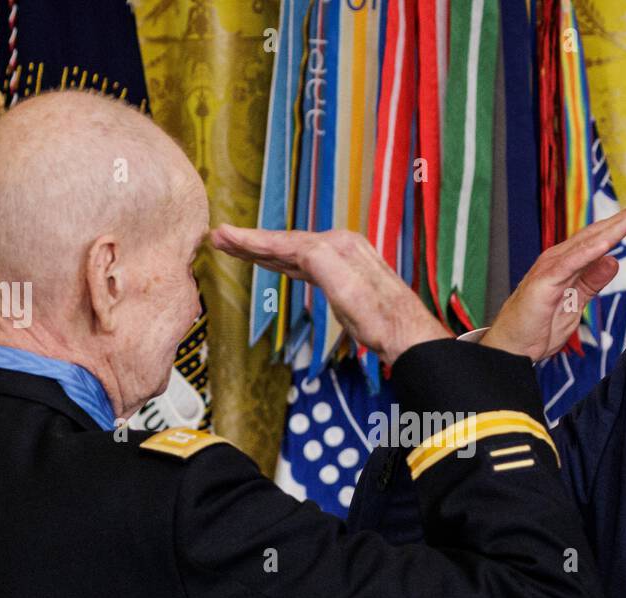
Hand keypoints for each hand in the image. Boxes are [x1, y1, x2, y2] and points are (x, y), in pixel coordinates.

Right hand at [209, 225, 449, 363]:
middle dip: (251, 241)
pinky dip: (283, 260)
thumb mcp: (346, 288)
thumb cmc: (379, 318)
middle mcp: (340, 245)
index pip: (285, 241)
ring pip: (293, 251)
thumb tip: (297, 247)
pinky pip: (304, 263)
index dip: (252, 240)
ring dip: (263, 249)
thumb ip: (320, 262)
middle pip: (286, 242)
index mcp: (337, 246)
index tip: (222, 234)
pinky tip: (272, 261)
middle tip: (219, 237)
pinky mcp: (342, 275)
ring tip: (235, 246)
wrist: (406, 335)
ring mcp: (342, 259)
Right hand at [483, 205, 625, 361]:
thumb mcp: (576, 303)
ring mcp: (550, 268)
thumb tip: (613, 261)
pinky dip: (590, 251)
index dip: (620, 227)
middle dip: (622, 221)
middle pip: (594, 235)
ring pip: (586, 243)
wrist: (513, 348)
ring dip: (612, 229)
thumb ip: (592, 281)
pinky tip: (608, 243)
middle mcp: (558, 260)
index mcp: (566, 264)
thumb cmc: (538, 328)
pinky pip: (572, 263)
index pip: (597, 240)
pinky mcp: (545, 281)